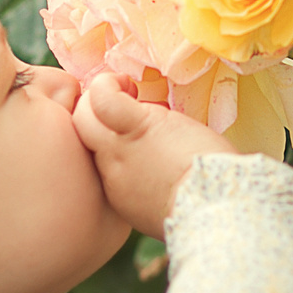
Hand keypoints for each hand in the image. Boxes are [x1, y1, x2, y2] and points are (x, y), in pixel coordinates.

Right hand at [72, 73, 236, 239]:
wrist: (213, 209)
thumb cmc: (204, 206)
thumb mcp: (165, 205)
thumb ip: (153, 187)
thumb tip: (161, 169)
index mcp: (119, 192)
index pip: (97, 158)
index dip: (108, 138)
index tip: (127, 130)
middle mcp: (110, 171)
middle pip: (79, 136)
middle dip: (90, 115)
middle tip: (116, 105)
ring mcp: (118, 149)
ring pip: (82, 116)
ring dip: (97, 97)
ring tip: (123, 89)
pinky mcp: (137, 127)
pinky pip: (103, 97)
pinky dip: (108, 84)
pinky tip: (126, 83)